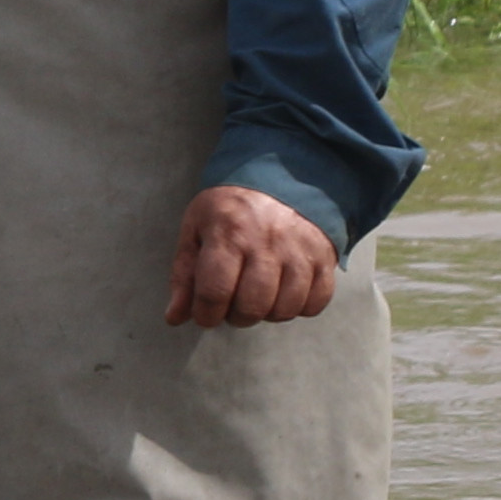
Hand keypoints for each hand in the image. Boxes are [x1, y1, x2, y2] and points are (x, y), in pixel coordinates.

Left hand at [168, 183, 341, 328]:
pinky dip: (298, 308)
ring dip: (266, 314)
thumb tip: (175, 318)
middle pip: (252, 306)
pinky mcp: (325, 259)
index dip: (206, 315)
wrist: (279, 182)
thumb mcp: (195, 231)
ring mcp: (300, 251)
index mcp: (228, 234)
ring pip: (285, 309)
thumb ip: (184, 276)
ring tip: (256, 298)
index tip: (205, 316)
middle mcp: (267, 243)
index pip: (215, 291)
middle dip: (236, 317)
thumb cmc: (229, 210)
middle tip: (231, 306)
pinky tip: (283, 293)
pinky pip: (315, 303)